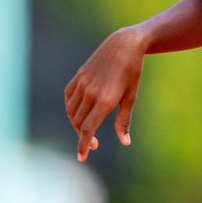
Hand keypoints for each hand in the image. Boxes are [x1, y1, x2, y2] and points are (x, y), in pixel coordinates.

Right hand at [65, 27, 147, 161]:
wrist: (124, 45)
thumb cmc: (132, 72)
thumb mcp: (131, 97)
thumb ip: (124, 120)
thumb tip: (125, 142)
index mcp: (105, 100)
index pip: (87, 129)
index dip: (82, 145)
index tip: (82, 157)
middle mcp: (90, 93)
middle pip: (78, 123)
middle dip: (83, 137)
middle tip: (93, 144)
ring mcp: (82, 84)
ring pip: (71, 112)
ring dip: (76, 124)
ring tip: (87, 129)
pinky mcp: (78, 76)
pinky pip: (69, 98)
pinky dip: (70, 108)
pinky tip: (78, 113)